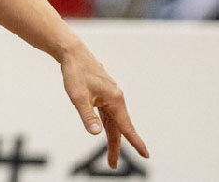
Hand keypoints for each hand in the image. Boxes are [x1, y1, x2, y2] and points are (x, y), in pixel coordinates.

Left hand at [59, 45, 148, 168]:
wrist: (72, 53)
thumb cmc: (75, 73)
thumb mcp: (78, 96)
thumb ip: (87, 115)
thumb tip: (96, 133)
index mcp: (114, 99)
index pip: (126, 126)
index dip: (135, 141)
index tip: (145, 155)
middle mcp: (116, 99)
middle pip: (119, 128)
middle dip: (116, 147)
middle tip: (113, 165)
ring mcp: (111, 97)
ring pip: (113, 123)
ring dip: (112, 139)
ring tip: (110, 158)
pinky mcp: (104, 95)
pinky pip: (108, 115)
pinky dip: (108, 127)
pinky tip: (104, 134)